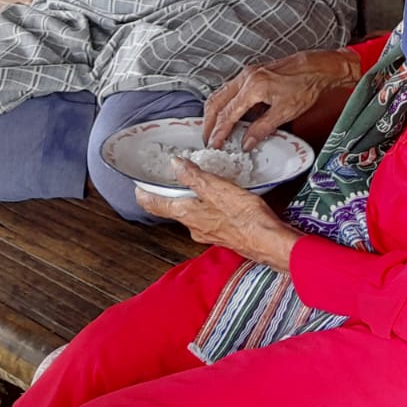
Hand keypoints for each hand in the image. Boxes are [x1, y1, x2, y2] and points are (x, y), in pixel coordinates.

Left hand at [137, 161, 300, 270]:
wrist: (268, 241)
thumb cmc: (245, 217)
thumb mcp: (217, 188)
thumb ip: (194, 176)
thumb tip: (176, 165)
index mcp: (188, 214)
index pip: (157, 206)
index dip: (145, 196)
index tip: (138, 189)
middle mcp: (194, 227)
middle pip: (174, 210)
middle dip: (170, 196)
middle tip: (167, 182)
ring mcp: (209, 233)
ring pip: (192, 215)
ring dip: (190, 202)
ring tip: (195, 187)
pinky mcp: (224, 235)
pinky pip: (208, 219)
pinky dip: (207, 208)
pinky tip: (219, 202)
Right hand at [203, 48, 361, 149]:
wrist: (317, 68)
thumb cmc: (305, 85)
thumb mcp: (285, 112)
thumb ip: (262, 128)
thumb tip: (246, 142)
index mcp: (253, 87)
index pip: (227, 114)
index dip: (219, 132)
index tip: (214, 144)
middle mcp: (246, 77)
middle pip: (216, 102)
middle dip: (209, 122)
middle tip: (207, 138)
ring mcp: (248, 74)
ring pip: (221, 94)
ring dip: (215, 113)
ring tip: (215, 129)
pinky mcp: (253, 74)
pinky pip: (231, 90)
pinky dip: (225, 104)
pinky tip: (231, 116)